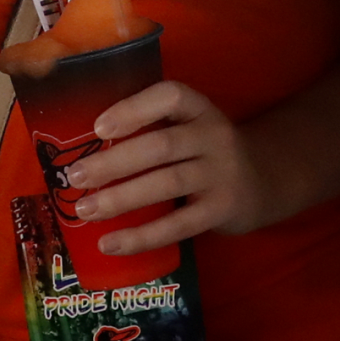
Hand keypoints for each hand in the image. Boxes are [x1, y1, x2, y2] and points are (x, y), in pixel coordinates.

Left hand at [72, 82, 279, 252]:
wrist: (264, 180)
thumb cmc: (206, 152)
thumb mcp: (190, 128)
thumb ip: (153, 131)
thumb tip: (85, 152)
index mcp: (199, 109)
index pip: (171, 96)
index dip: (134, 109)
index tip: (98, 127)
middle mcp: (214, 136)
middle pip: (161, 146)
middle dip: (115, 162)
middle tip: (75, 177)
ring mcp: (221, 173)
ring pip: (168, 184)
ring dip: (122, 199)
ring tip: (85, 210)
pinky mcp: (222, 210)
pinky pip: (179, 225)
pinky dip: (142, 236)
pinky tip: (111, 243)